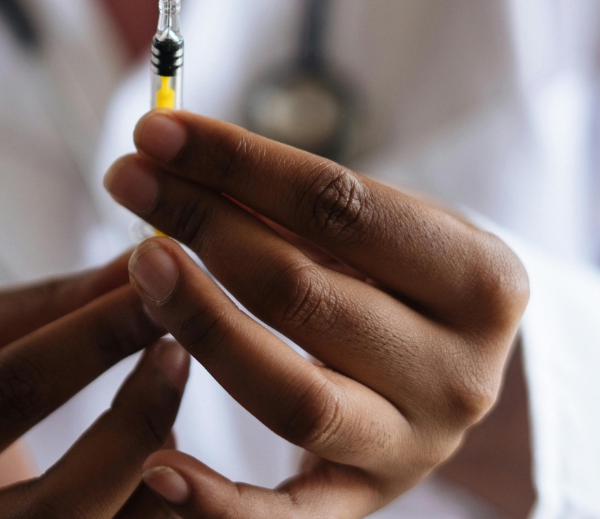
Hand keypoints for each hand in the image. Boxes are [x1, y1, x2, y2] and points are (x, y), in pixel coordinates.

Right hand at [0, 253, 189, 517]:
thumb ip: (40, 307)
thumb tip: (134, 263)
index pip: (3, 397)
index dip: (89, 340)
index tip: (152, 290)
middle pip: (56, 507)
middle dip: (134, 423)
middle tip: (178, 350)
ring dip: (155, 469)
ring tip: (167, 394)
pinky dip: (149, 507)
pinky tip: (158, 450)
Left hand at [104, 112, 528, 517]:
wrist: (450, 357)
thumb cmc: (402, 269)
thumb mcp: (382, 222)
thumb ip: (293, 200)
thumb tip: (176, 157)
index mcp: (479, 278)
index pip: (338, 203)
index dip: (237, 162)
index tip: (157, 130)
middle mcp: (459, 371)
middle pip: (303, 290)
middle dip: (202, 224)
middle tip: (130, 180)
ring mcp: (413, 446)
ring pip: (290, 393)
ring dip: (201, 322)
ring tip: (139, 263)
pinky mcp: (363, 500)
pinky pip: (287, 518)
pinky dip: (219, 500)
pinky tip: (155, 463)